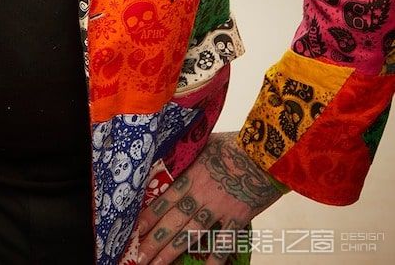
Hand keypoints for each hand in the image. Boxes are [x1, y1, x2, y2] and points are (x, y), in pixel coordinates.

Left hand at [131, 131, 283, 263]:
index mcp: (191, 176)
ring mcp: (218, 209)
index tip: (133, 230)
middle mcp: (200, 196)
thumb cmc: (236, 144)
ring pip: (190, 235)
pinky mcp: (237, 219)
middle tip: (138, 257)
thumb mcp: (207, 143)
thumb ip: (191, 153)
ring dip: (172, 252)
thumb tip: (175, 153)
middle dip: (153, 241)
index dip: (148, 217)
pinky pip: (223, 242)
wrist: (265, 153)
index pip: (164, 200)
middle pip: (172, 222)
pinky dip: (214, 258)